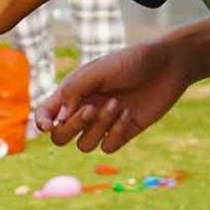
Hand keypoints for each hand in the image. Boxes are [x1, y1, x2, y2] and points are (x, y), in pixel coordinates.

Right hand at [36, 38, 190, 153]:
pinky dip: (115, 133)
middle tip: (91, 109)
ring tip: (116, 104)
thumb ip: (73, 92)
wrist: (167, 66)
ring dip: (99, 127)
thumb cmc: (130, 62)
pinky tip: (127, 114)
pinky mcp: (122, 133)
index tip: (50, 125)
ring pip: (84, 145)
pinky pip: (107, 147)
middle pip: (61, 137)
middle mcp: (84, 110)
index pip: (46, 114)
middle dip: (73, 126)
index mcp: (73, 92)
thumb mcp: (97, 71)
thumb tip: (58, 120)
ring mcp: (103, 124)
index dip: (42, 122)